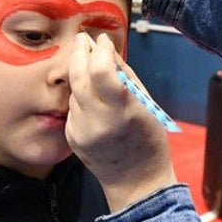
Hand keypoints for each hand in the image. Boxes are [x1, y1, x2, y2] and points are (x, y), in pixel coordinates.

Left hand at [66, 32, 176, 210]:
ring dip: (81, 76)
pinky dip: (81, 97)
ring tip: (90, 67)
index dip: (100, 50)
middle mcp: (98, 121)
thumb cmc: (148, 139)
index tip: (103, 40)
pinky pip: (74, 108)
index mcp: (122, 111)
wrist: (136, 182)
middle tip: (82, 38)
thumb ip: (124, 75)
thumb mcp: (145, 104)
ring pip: (75, 92)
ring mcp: (81, 130)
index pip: (102, 72)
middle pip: (78, 77)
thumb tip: (106, 49)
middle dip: (78, 52)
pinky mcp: (72, 137)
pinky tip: (92, 98)